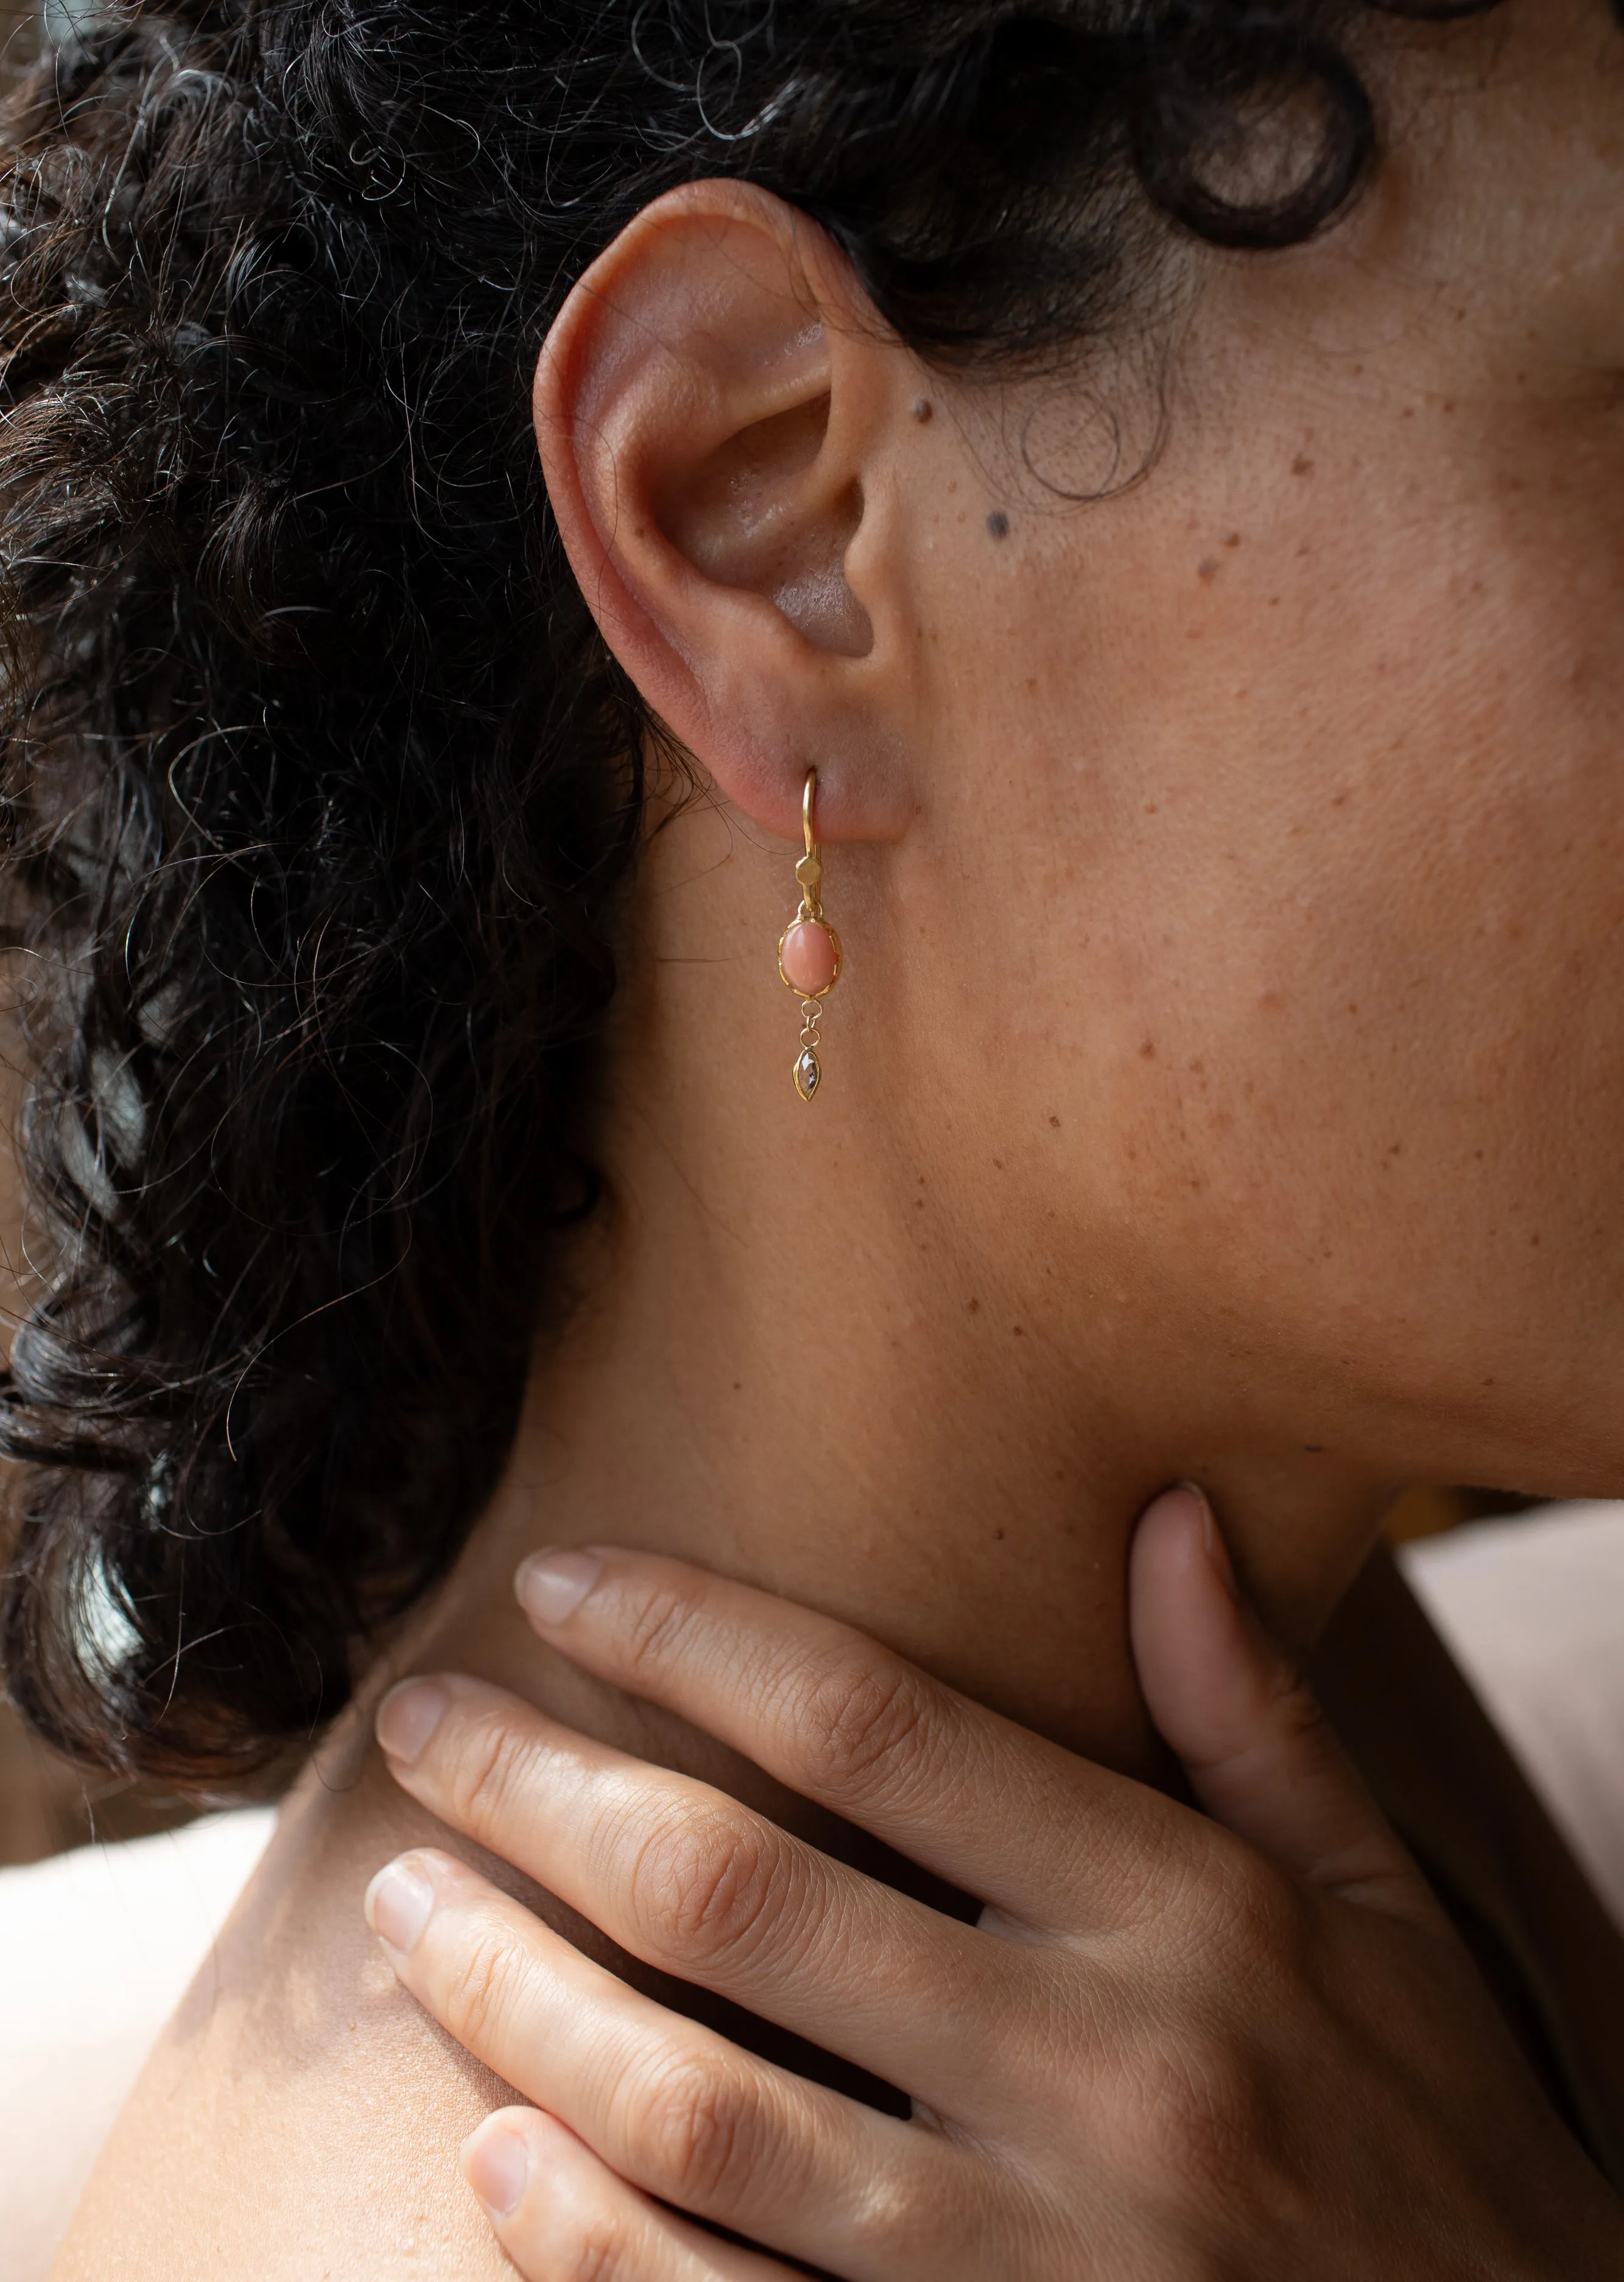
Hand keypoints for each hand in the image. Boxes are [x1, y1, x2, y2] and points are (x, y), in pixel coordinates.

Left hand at [364, 1491, 1623, 2278]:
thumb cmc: (1443, 2144)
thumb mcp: (1381, 1916)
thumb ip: (1259, 1718)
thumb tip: (1167, 1515)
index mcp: (1186, 1913)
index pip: (879, 1725)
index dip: (694, 1638)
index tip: (560, 1584)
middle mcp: (1102, 2071)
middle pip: (745, 1894)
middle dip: (546, 1793)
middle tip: (420, 1728)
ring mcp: (1037, 2258)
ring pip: (700, 2106)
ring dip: (519, 1999)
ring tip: (400, 1912)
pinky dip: (591, 2243)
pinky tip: (493, 2160)